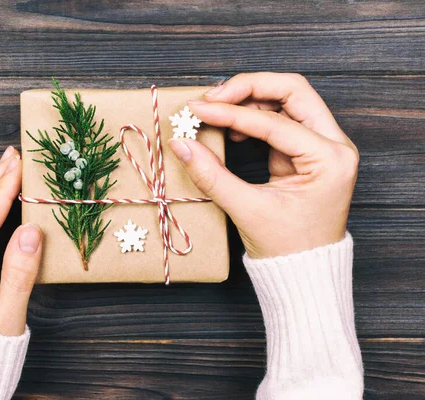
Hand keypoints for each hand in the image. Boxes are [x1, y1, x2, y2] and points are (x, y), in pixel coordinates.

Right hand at [168, 72, 358, 258]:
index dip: (230, 112)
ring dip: (250, 98)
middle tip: (212, 97)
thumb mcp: (247, 210)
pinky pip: (281, 118)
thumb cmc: (287, 247)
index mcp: (329, 160)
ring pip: (288, 99)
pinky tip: (232, 128)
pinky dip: (254, 116)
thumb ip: (211, 175)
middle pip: (292, 90)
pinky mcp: (309, 149)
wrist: (305, 270)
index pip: (274, 121)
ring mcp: (324, 144)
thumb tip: (181, 144)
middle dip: (248, 88)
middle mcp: (334, 144)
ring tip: (217, 110)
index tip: (197, 109)